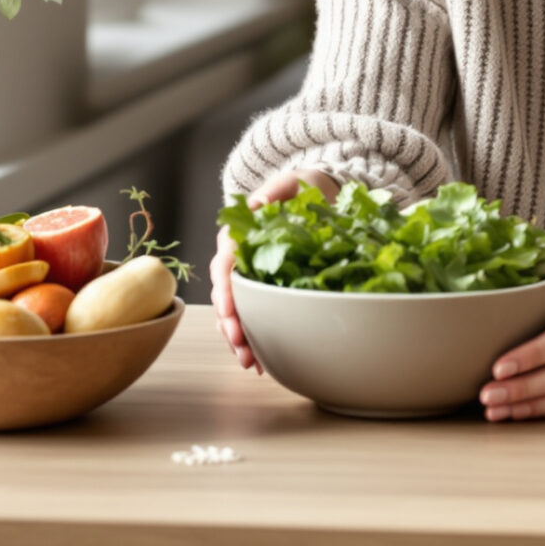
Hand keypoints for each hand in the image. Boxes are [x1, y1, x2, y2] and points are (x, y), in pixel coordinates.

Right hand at [212, 168, 339, 371]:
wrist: (319, 195)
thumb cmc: (305, 188)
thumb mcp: (293, 183)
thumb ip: (276, 191)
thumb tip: (257, 203)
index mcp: (239, 235)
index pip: (225, 264)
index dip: (225, 288)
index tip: (229, 309)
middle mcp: (238, 259)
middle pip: (225, 294)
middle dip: (229, 322)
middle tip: (239, 345)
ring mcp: (250, 277)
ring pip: (234, 311)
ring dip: (237, 338)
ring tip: (248, 362)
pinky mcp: (264, 290)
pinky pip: (253, 317)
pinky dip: (254, 340)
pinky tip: (261, 362)